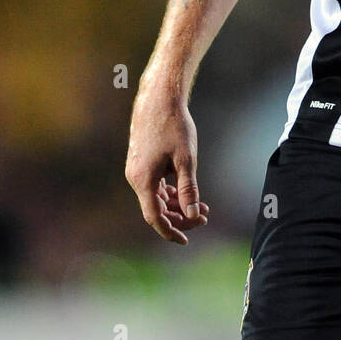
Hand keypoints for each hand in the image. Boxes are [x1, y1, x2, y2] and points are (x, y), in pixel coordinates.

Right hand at [125, 90, 209, 244]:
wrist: (159, 99)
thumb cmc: (173, 126)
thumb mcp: (186, 159)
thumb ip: (188, 189)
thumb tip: (192, 214)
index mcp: (143, 180)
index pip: (155, 217)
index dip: (170, 231)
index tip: (186, 240)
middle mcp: (135, 178)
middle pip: (156, 209)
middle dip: (180, 216)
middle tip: (205, 216)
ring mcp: (136, 170)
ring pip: (156, 197)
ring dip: (177, 204)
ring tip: (202, 206)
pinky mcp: (141, 162)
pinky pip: (154, 185)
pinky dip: (170, 192)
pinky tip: (186, 191)